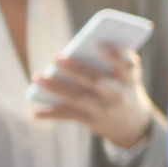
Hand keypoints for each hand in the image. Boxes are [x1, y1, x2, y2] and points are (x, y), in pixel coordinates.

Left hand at [31, 44, 155, 149]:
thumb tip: (89, 42)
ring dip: (56, 89)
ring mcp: (104, 110)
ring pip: (78, 98)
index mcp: (128, 78)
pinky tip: (35, 112)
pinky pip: (70, 116)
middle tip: (56, 58)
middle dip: (76, 70)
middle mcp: (117, 95)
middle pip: (96, 81)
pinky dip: (52, 114)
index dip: (113, 56)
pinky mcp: (92, 122)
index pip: (125, 66)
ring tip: (37, 77)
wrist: (132, 124)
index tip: (99, 45)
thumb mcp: (127, 74)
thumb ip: (115, 58)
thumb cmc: (123, 87)